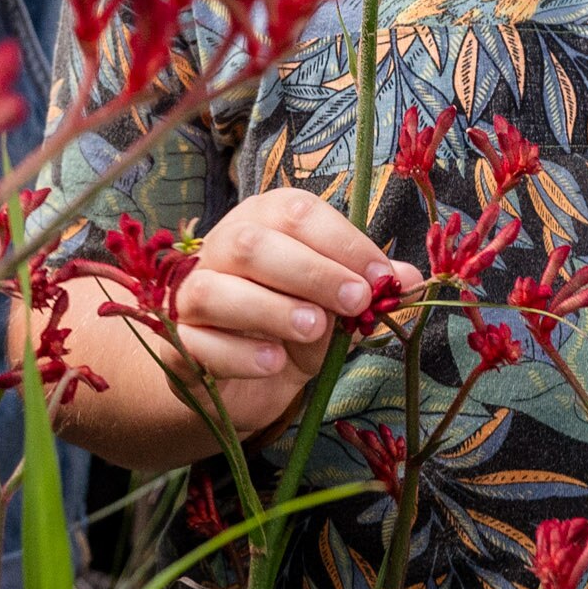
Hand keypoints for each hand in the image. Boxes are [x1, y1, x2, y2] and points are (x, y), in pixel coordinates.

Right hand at [164, 188, 406, 434]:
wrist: (236, 375)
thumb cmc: (290, 322)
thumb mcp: (334, 304)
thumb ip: (366, 288)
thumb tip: (411, 280)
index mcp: (264, 220)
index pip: (296, 213)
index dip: (342, 242)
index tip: (381, 278)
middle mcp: (221, 248)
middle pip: (252, 244)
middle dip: (311, 272)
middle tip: (355, 302)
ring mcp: (190, 295)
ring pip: (213, 290)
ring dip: (269, 309)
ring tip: (314, 329)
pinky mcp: (176, 345)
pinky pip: (196, 344)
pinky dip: (237, 354)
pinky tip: (273, 363)